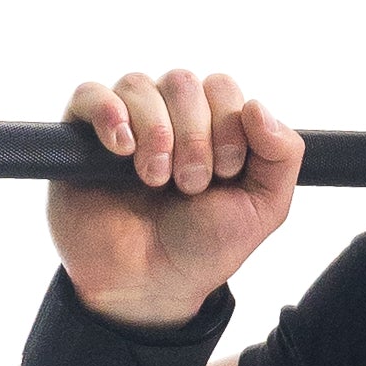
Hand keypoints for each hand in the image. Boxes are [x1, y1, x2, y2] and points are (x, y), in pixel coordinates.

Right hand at [50, 67, 305, 326]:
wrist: (148, 284)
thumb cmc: (202, 245)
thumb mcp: (263, 207)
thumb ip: (283, 155)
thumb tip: (257, 105)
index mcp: (213, 124)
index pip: (222, 87)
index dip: (228, 126)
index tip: (225, 174)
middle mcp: (169, 116)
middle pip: (183, 82)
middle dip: (194, 136)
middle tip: (189, 185)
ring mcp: (126, 122)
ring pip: (139, 85)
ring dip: (155, 134)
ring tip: (155, 180)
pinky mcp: (82, 135)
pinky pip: (91, 94)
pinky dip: (109, 114)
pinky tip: (121, 148)